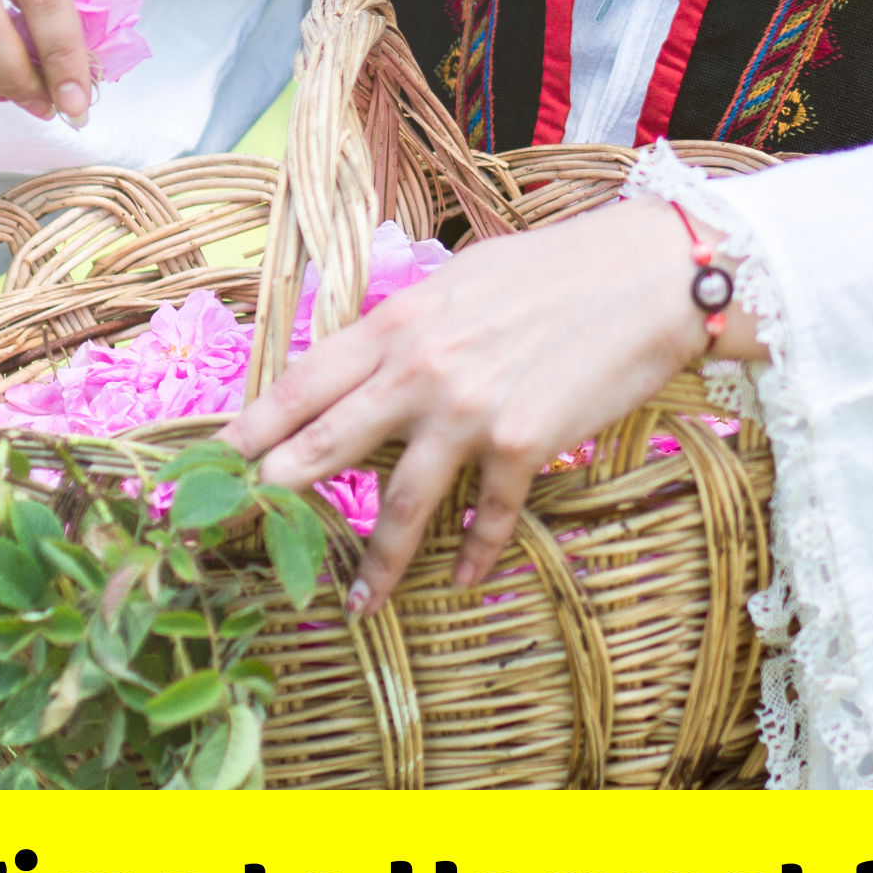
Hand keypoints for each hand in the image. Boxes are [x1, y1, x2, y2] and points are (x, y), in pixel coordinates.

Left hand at [220, 198, 763, 617]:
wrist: (651, 279)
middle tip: (241, 527)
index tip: (221, 455)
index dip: (258, 423)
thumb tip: (377, 352)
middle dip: (280, 491)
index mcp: (401, 319)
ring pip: (402, 501)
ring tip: (356, 602)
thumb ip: (414, 322)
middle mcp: (422, 367)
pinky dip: (475, 554)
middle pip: (329, 441)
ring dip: (377, 560)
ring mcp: (470, 410)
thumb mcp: (465, 279)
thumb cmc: (561, 270)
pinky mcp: (522, 443)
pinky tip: (463, 581)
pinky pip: (487, 516)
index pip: (306, 379)